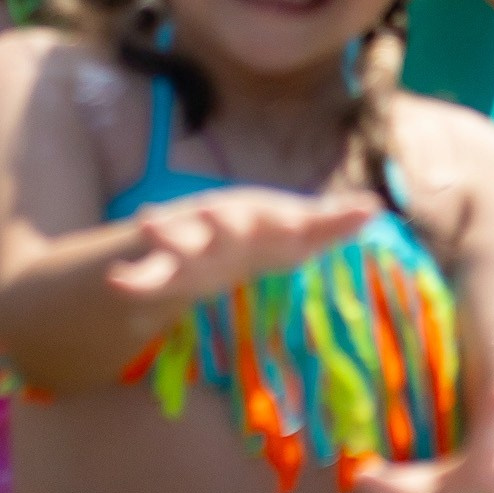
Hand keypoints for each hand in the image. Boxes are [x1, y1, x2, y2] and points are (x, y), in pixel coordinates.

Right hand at [105, 184, 376, 308]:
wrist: (223, 231)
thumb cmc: (268, 230)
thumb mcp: (299, 226)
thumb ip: (331, 218)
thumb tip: (374, 207)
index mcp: (250, 213)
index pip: (259, 215)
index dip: (267, 221)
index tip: (282, 225)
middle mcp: (217, 224)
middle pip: (208, 224)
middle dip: (195, 225)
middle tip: (167, 221)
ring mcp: (191, 245)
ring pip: (171, 245)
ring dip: (158, 244)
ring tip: (134, 244)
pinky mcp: (173, 270)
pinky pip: (151, 275)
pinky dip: (138, 279)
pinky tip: (119, 285)